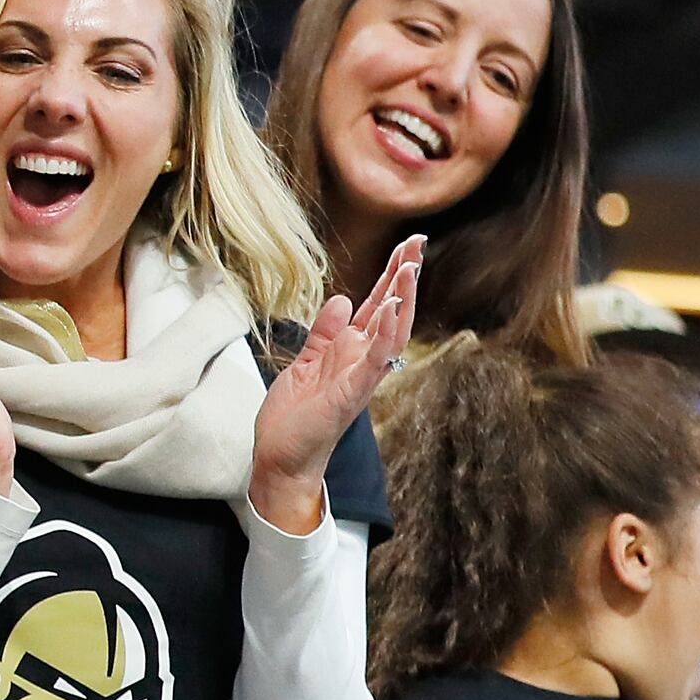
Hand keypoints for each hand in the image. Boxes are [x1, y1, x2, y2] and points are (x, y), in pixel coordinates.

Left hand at [249, 236, 421, 535]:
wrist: (282, 456)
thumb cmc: (295, 416)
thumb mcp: (305, 361)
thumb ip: (325, 332)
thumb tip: (343, 300)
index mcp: (352, 350)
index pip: (377, 305)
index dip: (391, 275)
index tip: (407, 246)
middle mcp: (363, 360)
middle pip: (392, 311)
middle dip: (404, 277)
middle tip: (418, 243)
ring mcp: (361, 376)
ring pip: (391, 333)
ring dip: (402, 300)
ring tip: (409, 268)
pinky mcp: (351, 393)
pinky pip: (374, 360)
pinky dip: (385, 335)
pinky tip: (391, 309)